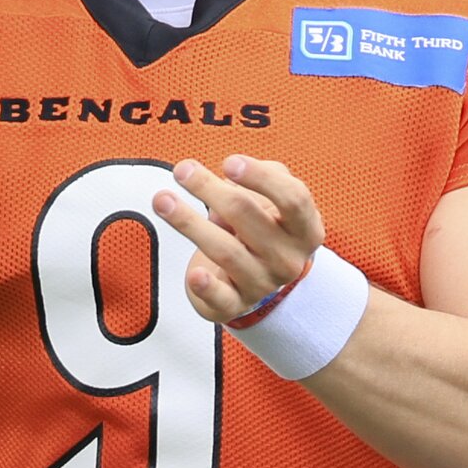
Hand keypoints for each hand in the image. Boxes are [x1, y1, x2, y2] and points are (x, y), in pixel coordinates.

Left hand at [152, 154, 325, 323]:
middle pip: (248, 217)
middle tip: (182, 170)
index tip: (228, 163)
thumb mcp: (273, 197)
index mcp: (305, 229)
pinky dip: (207, 287)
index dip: (261, 178)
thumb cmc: (260, 227)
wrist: (253, 277)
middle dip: (210, 189)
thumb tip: (232, 178)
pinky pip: (221, 298)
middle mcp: (288, 259)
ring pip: (226, 251)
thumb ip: (264, 176)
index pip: (293, 199)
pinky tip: (194, 273)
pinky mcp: (235, 304)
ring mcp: (263, 284)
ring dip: (190, 222)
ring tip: (162, 200)